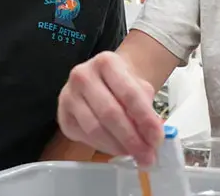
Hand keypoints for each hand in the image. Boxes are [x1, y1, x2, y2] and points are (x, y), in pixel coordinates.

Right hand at [57, 51, 163, 165]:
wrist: (104, 78)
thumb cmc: (124, 83)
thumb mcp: (140, 88)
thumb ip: (146, 110)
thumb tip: (151, 138)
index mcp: (106, 62)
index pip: (129, 94)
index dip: (145, 119)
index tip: (157, 139)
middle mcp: (82, 75)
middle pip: (110, 113)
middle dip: (132, 139)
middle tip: (147, 156)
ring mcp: (68, 95)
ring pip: (95, 128)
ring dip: (117, 146)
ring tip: (134, 154)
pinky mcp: (63, 115)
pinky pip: (84, 137)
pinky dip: (104, 147)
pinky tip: (117, 148)